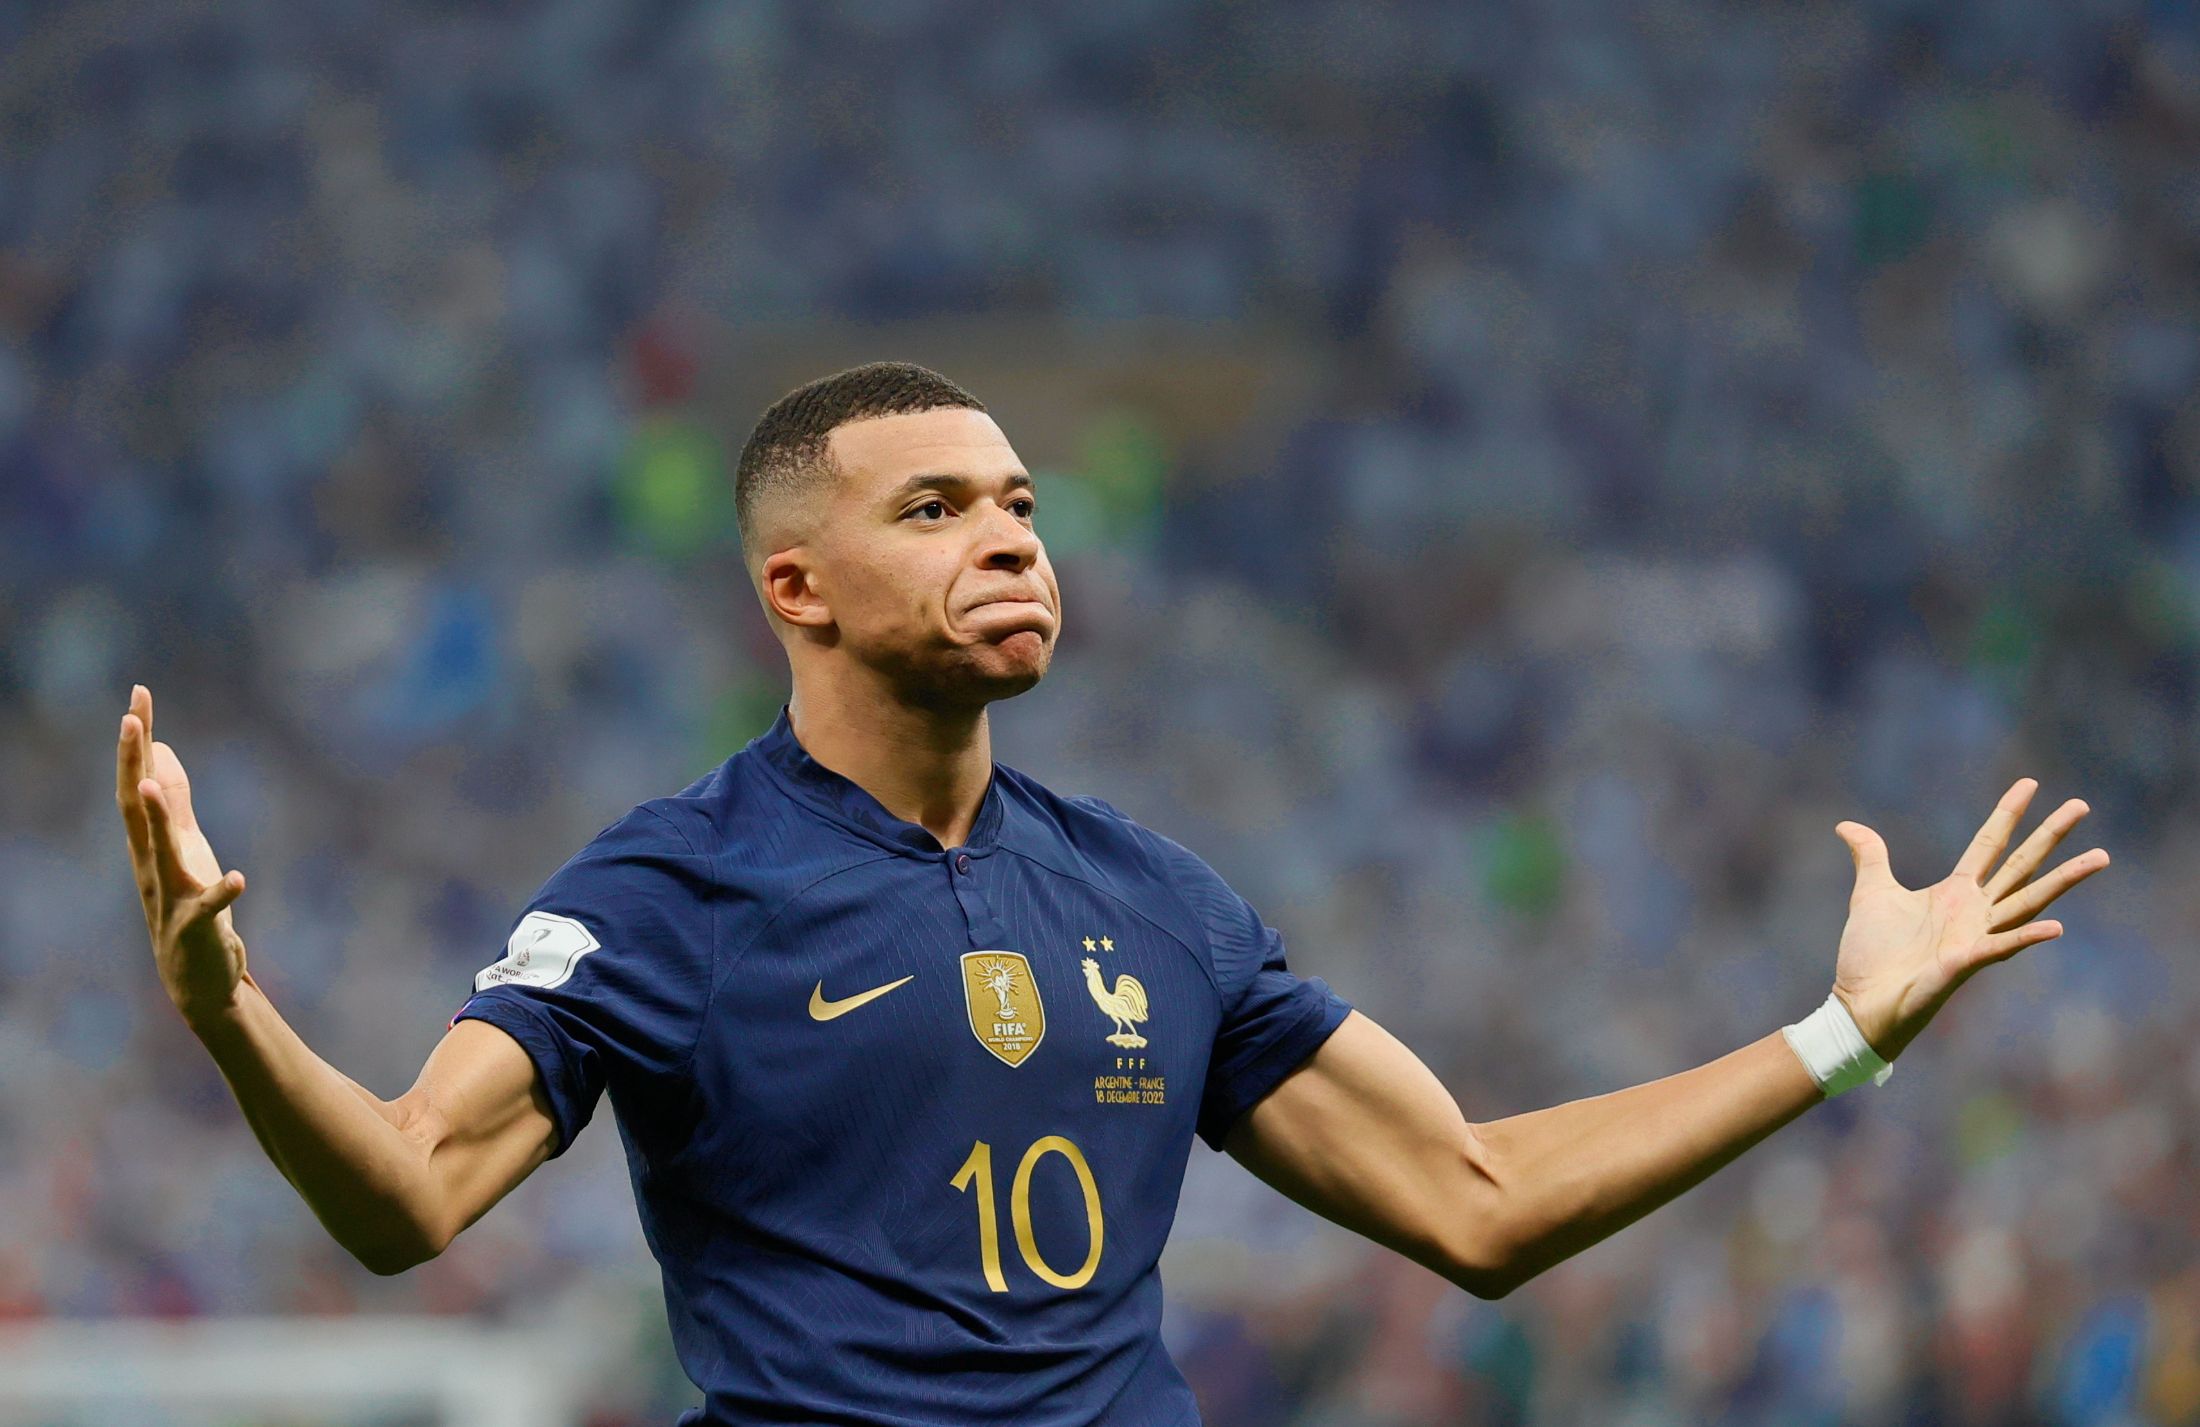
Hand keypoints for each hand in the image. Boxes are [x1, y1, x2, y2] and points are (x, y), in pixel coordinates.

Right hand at [116, 684, 249, 1023]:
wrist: (197, 981)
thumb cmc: (191, 905)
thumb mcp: (184, 846)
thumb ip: (173, 801)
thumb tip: (159, 752)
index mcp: (152, 845)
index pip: (136, 785)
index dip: (136, 743)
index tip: (138, 697)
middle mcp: (152, 866)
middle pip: (135, 809)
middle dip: (133, 764)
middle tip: (129, 719)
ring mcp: (171, 897)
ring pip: (160, 855)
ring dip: (158, 820)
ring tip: (152, 785)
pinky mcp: (197, 928)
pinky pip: (209, 908)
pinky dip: (223, 892)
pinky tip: (239, 878)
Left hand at [1829, 778, 2108, 1061]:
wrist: (1860, 1003)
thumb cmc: (1870, 954)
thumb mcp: (1870, 893)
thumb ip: (1869, 856)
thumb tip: (1846, 825)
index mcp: (1954, 892)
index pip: (1989, 844)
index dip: (2008, 814)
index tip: (2030, 783)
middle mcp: (1973, 911)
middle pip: (2020, 865)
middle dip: (2050, 835)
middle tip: (2082, 804)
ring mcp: (1975, 937)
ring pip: (2028, 902)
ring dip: (2064, 880)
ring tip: (2100, 856)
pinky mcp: (1965, 963)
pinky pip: (2002, 947)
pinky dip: (2027, 938)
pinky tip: (2057, 927)